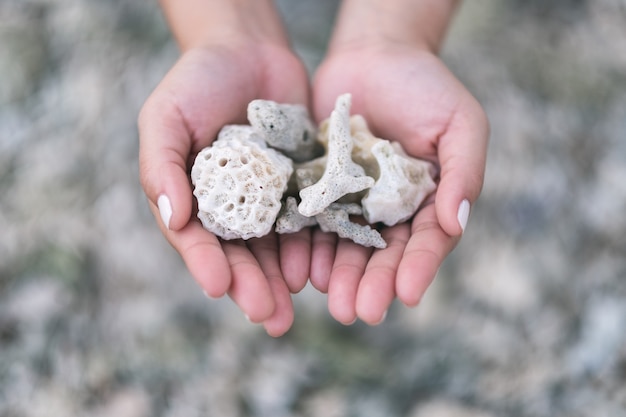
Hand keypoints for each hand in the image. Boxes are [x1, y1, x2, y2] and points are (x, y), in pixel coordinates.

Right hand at [138, 40, 310, 335]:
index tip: (218, 284)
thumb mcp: (167, 116)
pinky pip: (307, 220)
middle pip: (239, 254)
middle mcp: (230, 206)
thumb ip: (162, 165)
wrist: (249, 51)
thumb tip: (173, 217)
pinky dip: (311, 245)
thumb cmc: (198, 81)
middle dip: (251, 286)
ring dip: (282, 279)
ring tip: (291, 309)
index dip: (206, 263)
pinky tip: (319, 269)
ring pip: (274, 248)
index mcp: (192, 198)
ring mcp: (266, 199)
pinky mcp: (299, 186)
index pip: (196, 239)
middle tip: (266, 317)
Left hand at [311, 42, 488, 324]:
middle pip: (383, 254)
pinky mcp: (320, 187)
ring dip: (338, 275)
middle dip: (372, 283)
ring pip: (346, 245)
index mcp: (429, 201)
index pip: (427, 241)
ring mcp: (354, 200)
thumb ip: (463, 171)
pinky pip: (314, 221)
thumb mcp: (460, 123)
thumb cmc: (425, 86)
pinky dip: (309, 245)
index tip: (408, 294)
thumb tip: (456, 223)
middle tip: (359, 313)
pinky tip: (302, 269)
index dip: (418, 268)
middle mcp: (391, 209)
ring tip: (330, 303)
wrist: (374, 54)